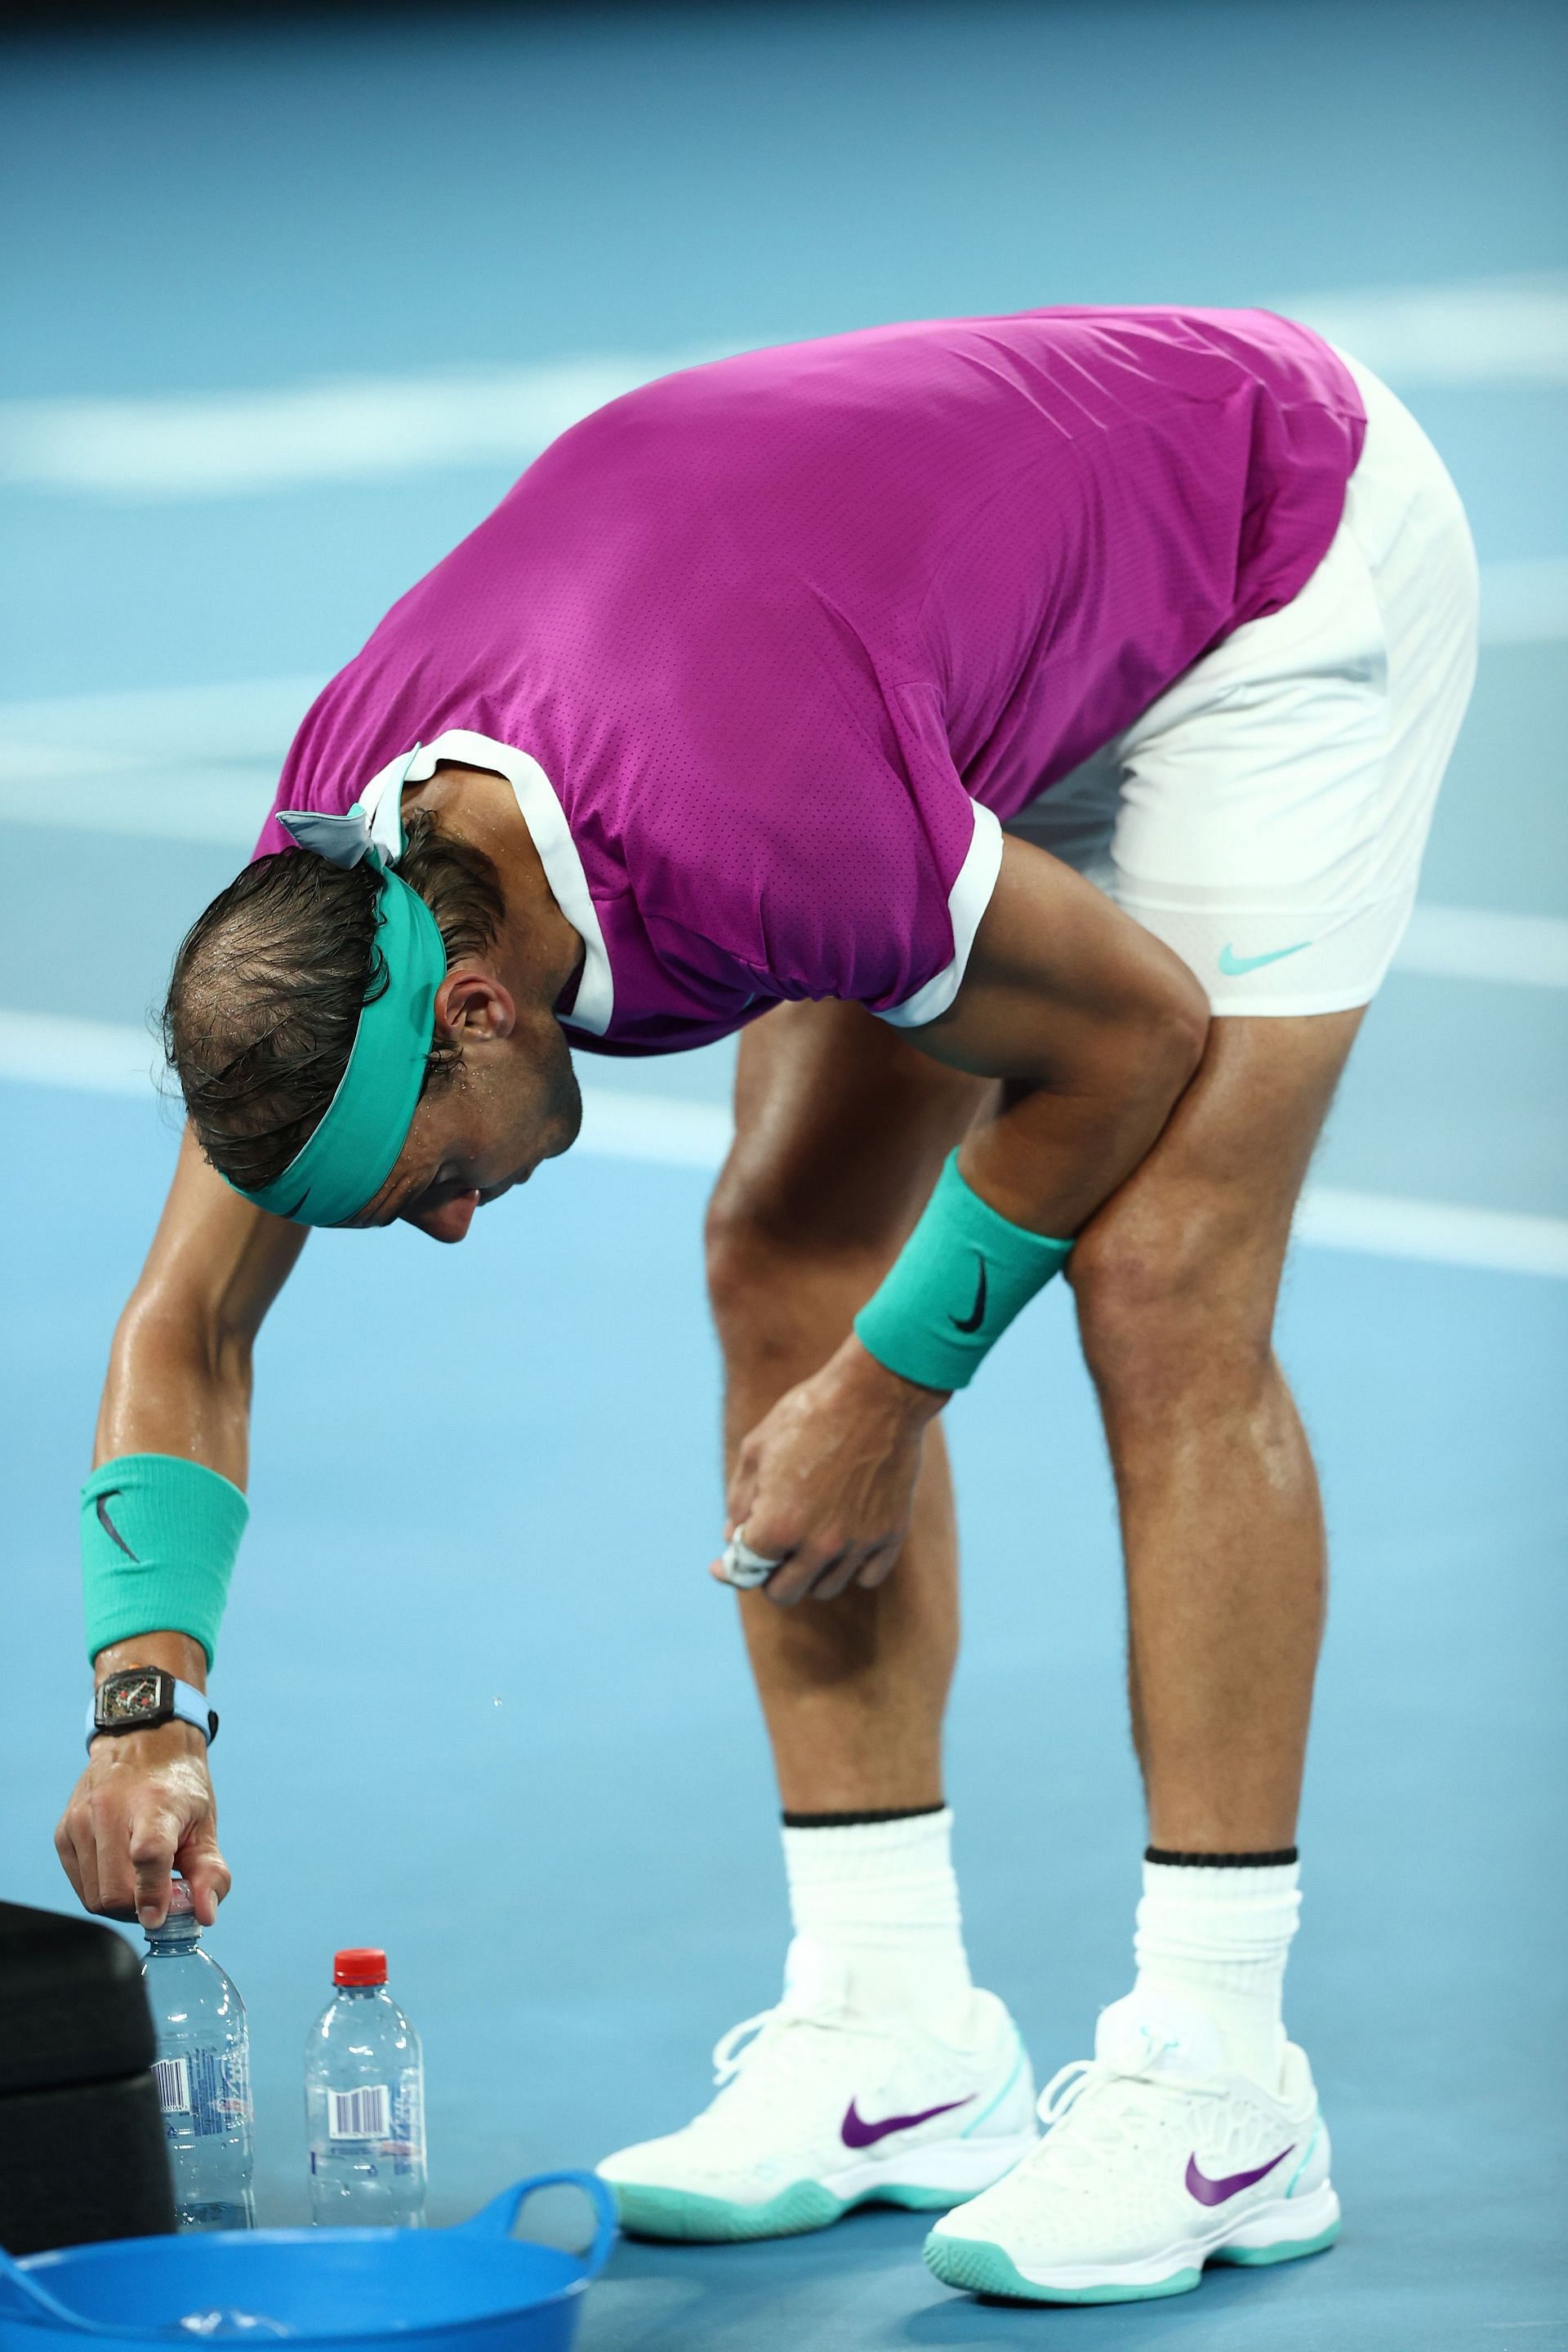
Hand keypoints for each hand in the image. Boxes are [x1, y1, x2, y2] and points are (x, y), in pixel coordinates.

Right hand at [55, 1721, 228, 1929]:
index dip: (153, 1894)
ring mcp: (80, 1820)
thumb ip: (209, 1871)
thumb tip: (205, 1915)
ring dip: (121, 1904)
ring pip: (94, 1897)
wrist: (143, 1743)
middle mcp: (109, 1809)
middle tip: (160, 1898)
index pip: (147, 1855)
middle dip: (140, 1908)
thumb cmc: (177, 1787)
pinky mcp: (63, 1833)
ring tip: (142, 1881)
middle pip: (114, 1891)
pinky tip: (121, 1870)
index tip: (160, 1916)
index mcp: (153, 1803)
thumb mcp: (204, 1823)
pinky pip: (81, 1886)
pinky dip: (102, 1890)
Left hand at [715, 1337, 946, 1606]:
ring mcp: (858, 1543)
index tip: (729, 1561)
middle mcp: (818, 1544)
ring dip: (811, 1572)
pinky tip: (844, 1540)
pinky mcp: (891, 1534)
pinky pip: (867, 1576)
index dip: (734, 1566)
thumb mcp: (756, 1449)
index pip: (747, 1572)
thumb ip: (740, 1501)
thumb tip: (733, 1538)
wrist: (876, 1393)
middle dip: (771, 1575)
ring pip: (826, 1588)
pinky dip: (852, 1567)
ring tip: (809, 1538)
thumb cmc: (809, 1414)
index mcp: (778, 1525)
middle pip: (785, 1593)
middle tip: (772, 1550)